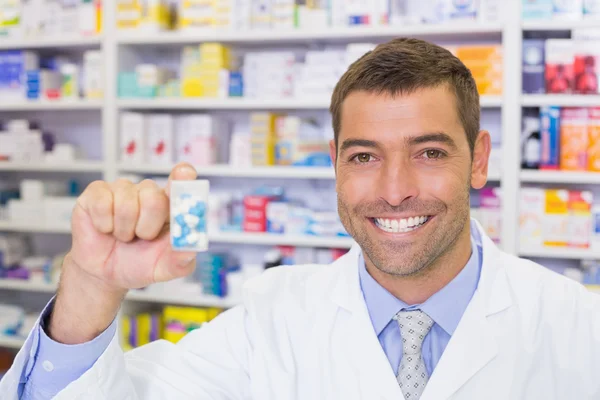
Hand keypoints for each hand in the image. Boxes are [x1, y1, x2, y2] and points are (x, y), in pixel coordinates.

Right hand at [68, 162, 198, 290]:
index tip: (185, 173)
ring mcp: (123, 189)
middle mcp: (149, 192)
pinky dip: (104, 224)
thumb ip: (181, 261)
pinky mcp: (98, 192)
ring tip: (123, 236)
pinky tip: (105, 228)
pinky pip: (102, 203)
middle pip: (154, 198)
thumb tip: (191, 250)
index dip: (183, 178)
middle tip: (141, 238)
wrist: (105, 273)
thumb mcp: (164, 269)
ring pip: (126, 203)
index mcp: (171, 206)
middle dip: (146, 227)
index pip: (181, 183)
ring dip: (123, 230)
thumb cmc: (139, 265)